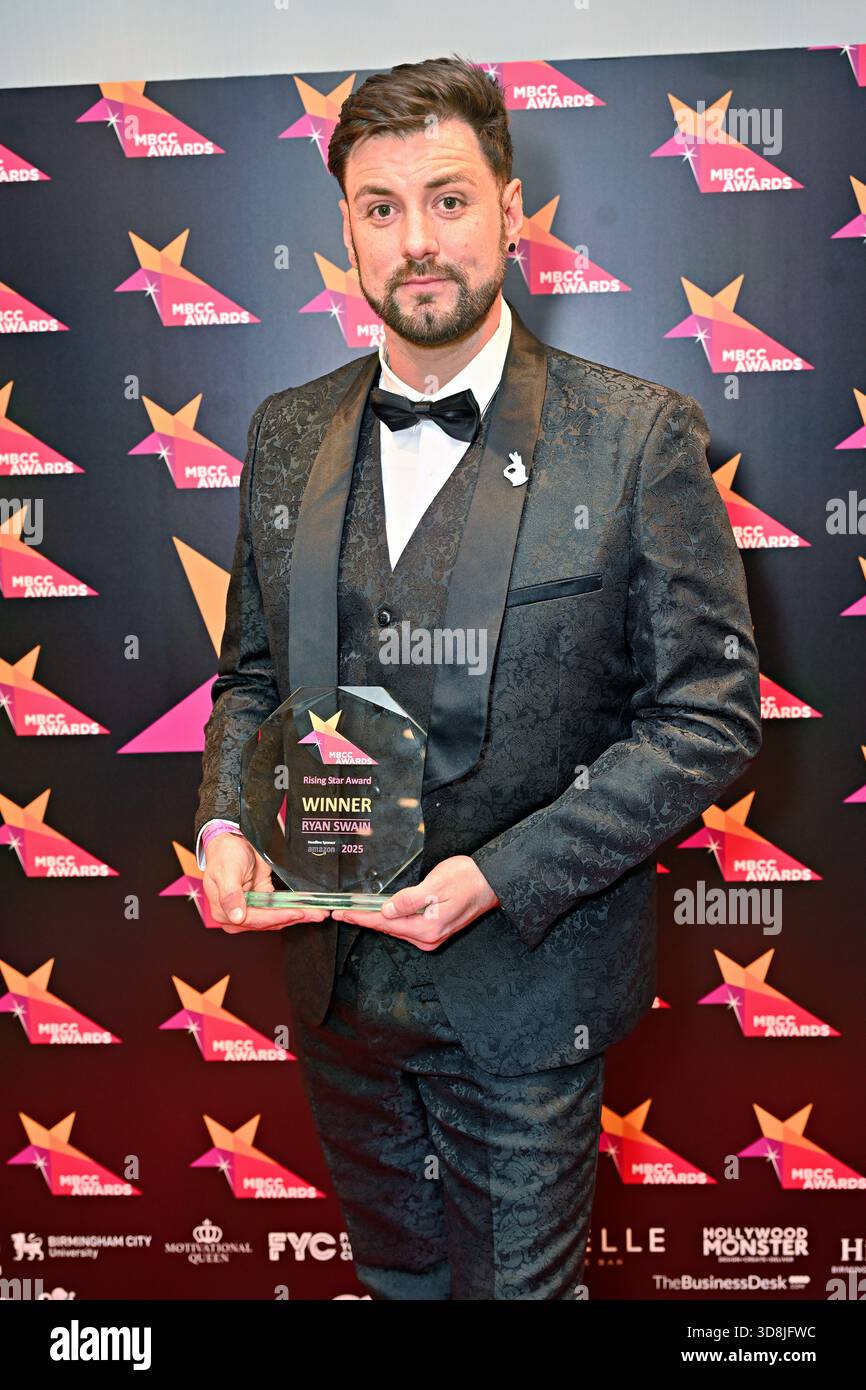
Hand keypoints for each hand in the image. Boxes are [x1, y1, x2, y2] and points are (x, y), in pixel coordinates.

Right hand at [202, 831, 329, 932]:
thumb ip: (230, 895)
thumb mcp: (227, 872)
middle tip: (316, 915)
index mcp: (223, 912)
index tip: (296, 913)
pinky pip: (279, 908)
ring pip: (277, 917)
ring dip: (298, 915)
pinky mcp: (261, 901)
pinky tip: (308, 909)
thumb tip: (236, 917)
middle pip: (269, 921)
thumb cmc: (224, 855)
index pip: (255, 919)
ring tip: (317, 913)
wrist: (231, 840)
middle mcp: (236, 915)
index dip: (277, 917)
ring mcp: (250, 909)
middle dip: (293, 917)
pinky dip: (293, 908)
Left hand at [331, 855, 498, 950]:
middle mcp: (429, 937)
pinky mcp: (437, 930)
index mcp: (427, 927)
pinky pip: (408, 927)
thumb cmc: (468, 877)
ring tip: (355, 913)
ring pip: (397, 929)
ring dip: (377, 921)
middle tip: (341, 913)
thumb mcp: (436, 884)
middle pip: (388, 929)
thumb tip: (386, 911)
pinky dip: (392, 921)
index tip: (342, 914)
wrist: (493, 880)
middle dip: (364, 920)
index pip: (385, 923)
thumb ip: (409, 900)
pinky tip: (382, 914)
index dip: (361, 918)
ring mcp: (434, 936)